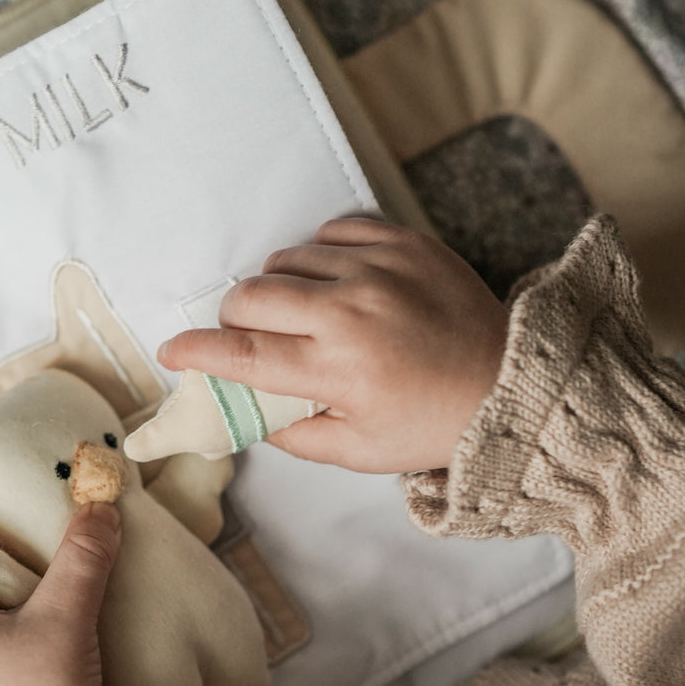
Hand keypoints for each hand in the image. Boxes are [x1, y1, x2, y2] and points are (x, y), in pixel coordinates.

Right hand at [157, 218, 507, 472]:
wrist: (512, 381)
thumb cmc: (431, 425)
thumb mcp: (356, 453)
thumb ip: (290, 433)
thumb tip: (243, 408)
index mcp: (339, 370)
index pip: (243, 355)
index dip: (197, 352)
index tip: (171, 352)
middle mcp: (353, 311)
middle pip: (252, 297)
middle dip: (234, 320)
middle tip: (250, 339)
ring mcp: (380, 269)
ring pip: (285, 259)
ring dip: (276, 288)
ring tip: (300, 314)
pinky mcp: (403, 242)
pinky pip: (330, 232)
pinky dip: (317, 256)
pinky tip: (333, 283)